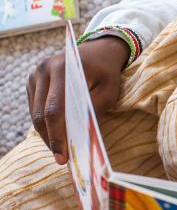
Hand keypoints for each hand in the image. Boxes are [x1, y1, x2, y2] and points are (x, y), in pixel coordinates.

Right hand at [26, 36, 129, 164]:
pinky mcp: (33, 79)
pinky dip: (44, 121)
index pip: (55, 109)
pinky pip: (34, 106)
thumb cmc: (107, 73)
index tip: (62, 156)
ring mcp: (36, 72)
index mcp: (66, 68)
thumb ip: (93, 110)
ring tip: (60, 148)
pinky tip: (56, 132)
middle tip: (61, 158)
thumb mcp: (110, 92)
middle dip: (50, 138)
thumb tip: (76, 136)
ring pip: (34, 111)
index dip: (57, 135)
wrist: (99, 51)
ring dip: (46, 132)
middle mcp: (45, 68)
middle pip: (41, 113)